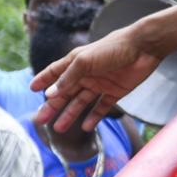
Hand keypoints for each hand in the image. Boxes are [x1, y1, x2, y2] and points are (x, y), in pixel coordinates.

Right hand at [32, 27, 161, 132]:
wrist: (144, 47)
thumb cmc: (113, 48)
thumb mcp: (85, 62)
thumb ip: (67, 78)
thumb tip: (50, 94)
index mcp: (76, 63)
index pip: (54, 73)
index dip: (43, 80)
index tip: (32, 89)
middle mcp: (86, 74)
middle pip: (65, 93)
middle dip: (52, 107)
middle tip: (40, 120)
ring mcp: (100, 84)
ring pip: (80, 103)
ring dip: (70, 115)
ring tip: (59, 128)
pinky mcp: (115, 92)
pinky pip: (102, 107)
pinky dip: (95, 117)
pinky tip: (87, 127)